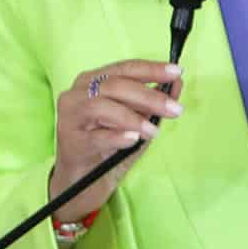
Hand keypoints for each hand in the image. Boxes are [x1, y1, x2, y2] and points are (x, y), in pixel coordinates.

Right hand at [50, 60, 183, 221]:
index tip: (176, 72)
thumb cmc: (109, 145)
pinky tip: (133, 139)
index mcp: (94, 80)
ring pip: (100, 106)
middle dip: (149, 96)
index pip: (125, 68)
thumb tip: (177, 82)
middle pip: (115, 86)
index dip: (151, 69)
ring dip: (132, 118)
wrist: (83, 180)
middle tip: (174, 109)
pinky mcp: (70, 141)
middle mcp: (78, 92)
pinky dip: (116, 136)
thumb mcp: (136, 121)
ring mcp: (70, 116)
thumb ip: (154, 102)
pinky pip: (94, 136)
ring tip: (154, 132)